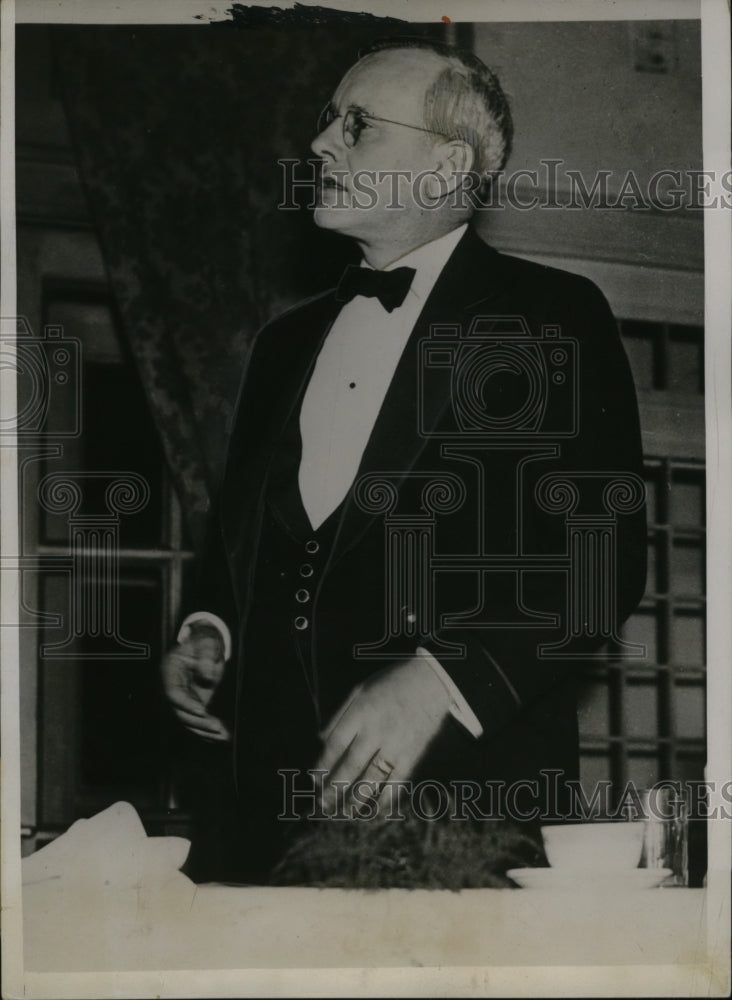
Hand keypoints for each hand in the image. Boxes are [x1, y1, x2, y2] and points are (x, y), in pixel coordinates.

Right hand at [161, 622, 230, 741]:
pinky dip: (208, 729)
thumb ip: (206, 657)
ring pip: (188, 720)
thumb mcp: (207, 643)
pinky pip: (198, 719)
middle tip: (217, 727)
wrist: (208, 644)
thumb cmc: (206, 641)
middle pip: (180, 711)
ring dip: (204, 730)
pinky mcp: (194, 702)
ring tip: (223, 736)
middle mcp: (174, 686)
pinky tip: (222, 737)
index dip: (186, 703)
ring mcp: (184, 696)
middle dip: (198, 722)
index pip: (174, 693)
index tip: (202, 710)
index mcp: (170, 670)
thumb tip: (206, 677)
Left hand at [314, 657, 451, 811]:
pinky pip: (397, 782)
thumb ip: (340, 715)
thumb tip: (321, 740)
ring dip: (356, 799)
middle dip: (334, 788)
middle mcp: (376, 731)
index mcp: (361, 713)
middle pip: (350, 766)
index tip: (315, 780)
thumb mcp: (360, 690)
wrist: (432, 681)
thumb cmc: (392, 683)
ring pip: (372, 779)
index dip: (323, 765)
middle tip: (324, 805)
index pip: (335, 745)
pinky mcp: (413, 754)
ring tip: (344, 813)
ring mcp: (396, 744)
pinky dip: (385, 799)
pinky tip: (375, 811)